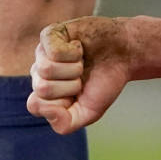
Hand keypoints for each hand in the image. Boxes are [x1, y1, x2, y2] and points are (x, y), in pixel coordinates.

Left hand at [28, 17, 131, 134]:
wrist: (124, 54)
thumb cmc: (105, 82)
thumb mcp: (89, 112)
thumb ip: (65, 124)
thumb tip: (44, 109)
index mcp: (45, 93)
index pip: (35, 106)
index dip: (60, 104)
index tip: (78, 96)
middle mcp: (39, 73)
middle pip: (42, 89)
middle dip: (71, 86)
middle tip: (83, 77)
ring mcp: (42, 53)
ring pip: (46, 70)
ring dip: (74, 69)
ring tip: (82, 62)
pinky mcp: (49, 35)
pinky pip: (53, 52)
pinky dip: (74, 52)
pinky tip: (79, 48)